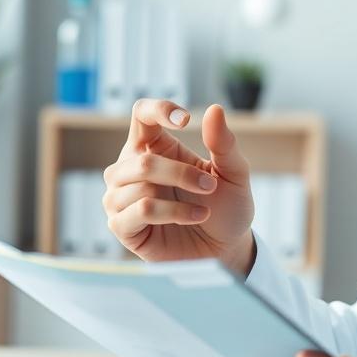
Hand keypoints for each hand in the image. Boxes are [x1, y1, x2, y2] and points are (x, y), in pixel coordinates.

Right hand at [102, 98, 255, 272]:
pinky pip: (138, 211)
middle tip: (210, 186)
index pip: (141, 114)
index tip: (186, 120)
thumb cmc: (226, 206)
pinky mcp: (122, 227)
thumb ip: (224, 143)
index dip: (158, 110)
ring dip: (179, 196)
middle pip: (142, 159)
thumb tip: (214, 109)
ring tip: (205, 209)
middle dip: (181, 173)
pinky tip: (193, 219)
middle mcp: (131, 169)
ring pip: (138, 184)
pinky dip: (171, 214)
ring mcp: (122, 198)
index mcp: (156, 146)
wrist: (226, 247)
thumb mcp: (234, 173)